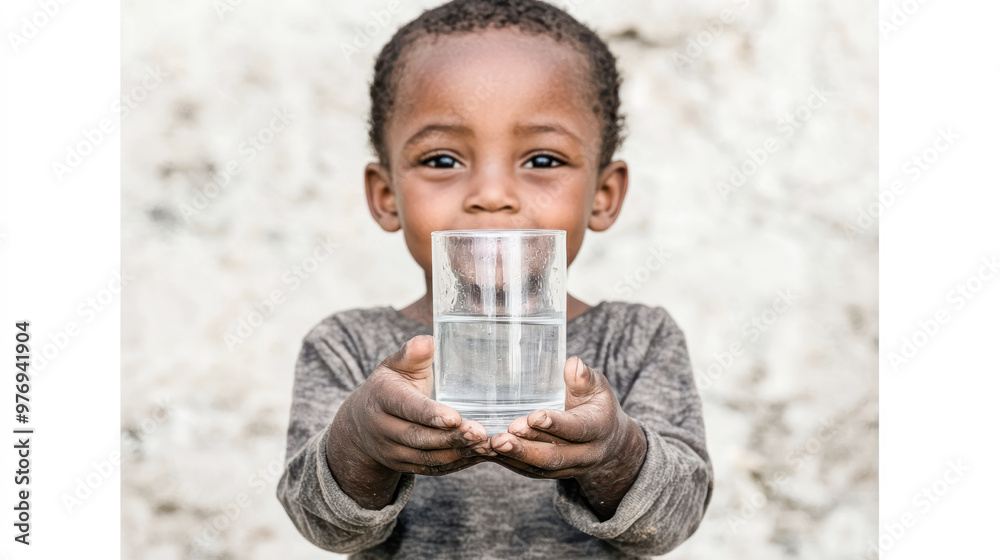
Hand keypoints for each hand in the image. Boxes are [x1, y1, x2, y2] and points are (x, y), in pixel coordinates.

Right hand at [326, 335, 491, 508]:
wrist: (362, 424)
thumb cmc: (390, 385)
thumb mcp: (396, 365)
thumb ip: (412, 353)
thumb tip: (428, 341)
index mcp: (382, 398)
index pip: (407, 407)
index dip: (430, 414)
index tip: (455, 417)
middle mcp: (383, 429)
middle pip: (419, 438)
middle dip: (451, 437)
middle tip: (480, 433)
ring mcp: (392, 452)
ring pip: (428, 458)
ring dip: (459, 454)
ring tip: (488, 446)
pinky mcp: (405, 467)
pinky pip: (433, 470)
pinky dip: (458, 465)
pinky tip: (480, 456)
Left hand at [487, 356, 646, 518]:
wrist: (610, 445)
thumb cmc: (598, 407)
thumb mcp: (598, 388)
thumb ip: (584, 378)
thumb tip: (573, 363)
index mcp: (597, 428)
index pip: (577, 429)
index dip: (556, 424)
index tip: (534, 417)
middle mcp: (584, 454)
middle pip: (554, 456)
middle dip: (527, 447)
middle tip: (502, 437)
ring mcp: (568, 467)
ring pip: (539, 467)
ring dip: (514, 457)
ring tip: (491, 445)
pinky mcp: (552, 473)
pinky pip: (529, 471)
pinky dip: (508, 463)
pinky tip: (488, 452)